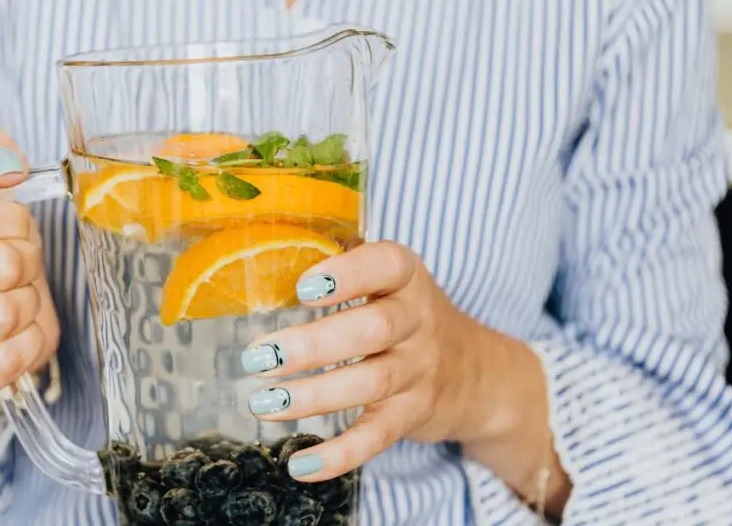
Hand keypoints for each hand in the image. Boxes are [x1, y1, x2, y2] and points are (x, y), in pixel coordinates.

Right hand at [0, 126, 60, 430]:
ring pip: (10, 312)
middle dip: (26, 262)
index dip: (15, 222)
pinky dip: (31, 342)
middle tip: (13, 269)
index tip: (7, 231)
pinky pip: (18, 357)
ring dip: (28, 303)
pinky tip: (13, 336)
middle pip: (4, 264)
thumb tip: (6, 159)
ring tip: (10, 300)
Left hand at [241, 241, 528, 481]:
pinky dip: (339, 455)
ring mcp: (418, 371)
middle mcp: (417, 321)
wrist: (472, 371)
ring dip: (312, 396)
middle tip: (258, 357)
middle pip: (372, 330)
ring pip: (370, 384)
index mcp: (406, 278)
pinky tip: (300, 465)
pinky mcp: (411, 415)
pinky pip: (377, 437)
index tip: (303, 287)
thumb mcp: (388, 283)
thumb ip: (342, 271)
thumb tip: (258, 267)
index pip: (385, 266)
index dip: (347, 274)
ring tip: (263, 402)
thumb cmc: (404, 314)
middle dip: (312, 345)